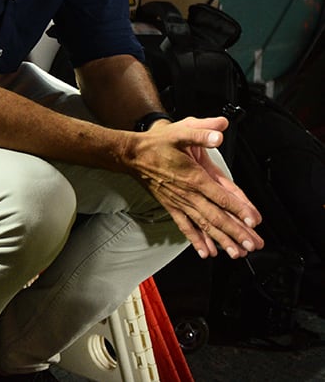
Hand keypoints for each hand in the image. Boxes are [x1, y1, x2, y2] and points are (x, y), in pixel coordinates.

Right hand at [130, 116, 262, 258]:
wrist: (132, 154)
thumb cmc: (156, 144)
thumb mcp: (179, 131)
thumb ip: (201, 132)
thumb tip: (218, 133)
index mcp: (193, 177)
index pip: (220, 196)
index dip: (238, 209)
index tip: (252, 220)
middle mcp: (188, 194)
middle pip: (216, 217)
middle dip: (236, 232)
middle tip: (252, 245)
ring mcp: (179, 203)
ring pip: (204, 225)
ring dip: (221, 240)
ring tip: (236, 253)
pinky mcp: (172, 207)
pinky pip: (186, 227)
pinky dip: (196, 240)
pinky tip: (205, 252)